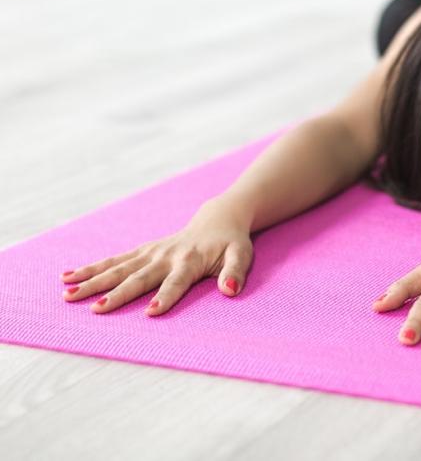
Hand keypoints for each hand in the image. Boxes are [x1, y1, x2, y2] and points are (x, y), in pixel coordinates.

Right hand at [59, 195, 254, 315]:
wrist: (218, 220)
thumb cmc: (231, 243)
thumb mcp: (241, 255)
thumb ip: (235, 272)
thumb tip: (230, 290)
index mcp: (190, 261)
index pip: (176, 282)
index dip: (165, 297)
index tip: (150, 312)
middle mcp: (166, 256)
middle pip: (139, 277)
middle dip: (117, 293)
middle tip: (96, 309)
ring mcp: (151, 252)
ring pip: (118, 268)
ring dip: (93, 281)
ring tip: (68, 295)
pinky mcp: (141, 251)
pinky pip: (113, 260)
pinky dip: (91, 268)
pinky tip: (67, 277)